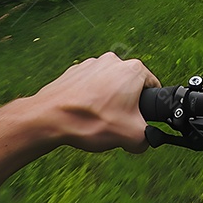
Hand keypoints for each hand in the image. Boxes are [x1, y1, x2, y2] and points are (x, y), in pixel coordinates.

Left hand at [29, 51, 158, 152]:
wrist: (48, 118)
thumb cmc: (90, 121)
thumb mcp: (130, 136)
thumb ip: (147, 139)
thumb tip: (145, 141)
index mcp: (133, 70)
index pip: (154, 86)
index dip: (149, 106)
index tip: (138, 118)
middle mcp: (113, 61)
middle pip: (130, 86)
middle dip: (126, 104)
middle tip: (115, 122)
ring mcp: (92, 64)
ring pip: (109, 85)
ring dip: (107, 100)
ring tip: (97, 119)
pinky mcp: (74, 71)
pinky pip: (90, 86)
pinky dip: (89, 98)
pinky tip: (83, 114)